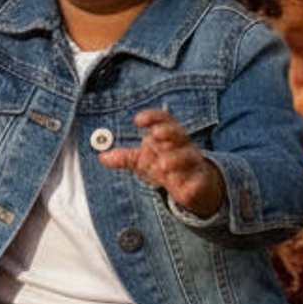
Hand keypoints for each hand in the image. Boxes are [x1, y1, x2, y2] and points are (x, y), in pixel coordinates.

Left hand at [99, 108, 225, 217]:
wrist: (193, 185)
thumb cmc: (167, 166)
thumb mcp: (144, 161)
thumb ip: (125, 158)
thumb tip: (102, 157)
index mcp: (169, 135)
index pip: (164, 119)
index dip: (152, 117)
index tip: (138, 120)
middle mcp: (183, 145)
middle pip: (178, 133)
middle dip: (167, 132)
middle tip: (155, 134)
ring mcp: (193, 162)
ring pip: (188, 156)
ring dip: (175, 159)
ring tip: (162, 165)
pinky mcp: (200, 181)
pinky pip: (196, 181)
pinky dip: (188, 183)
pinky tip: (180, 186)